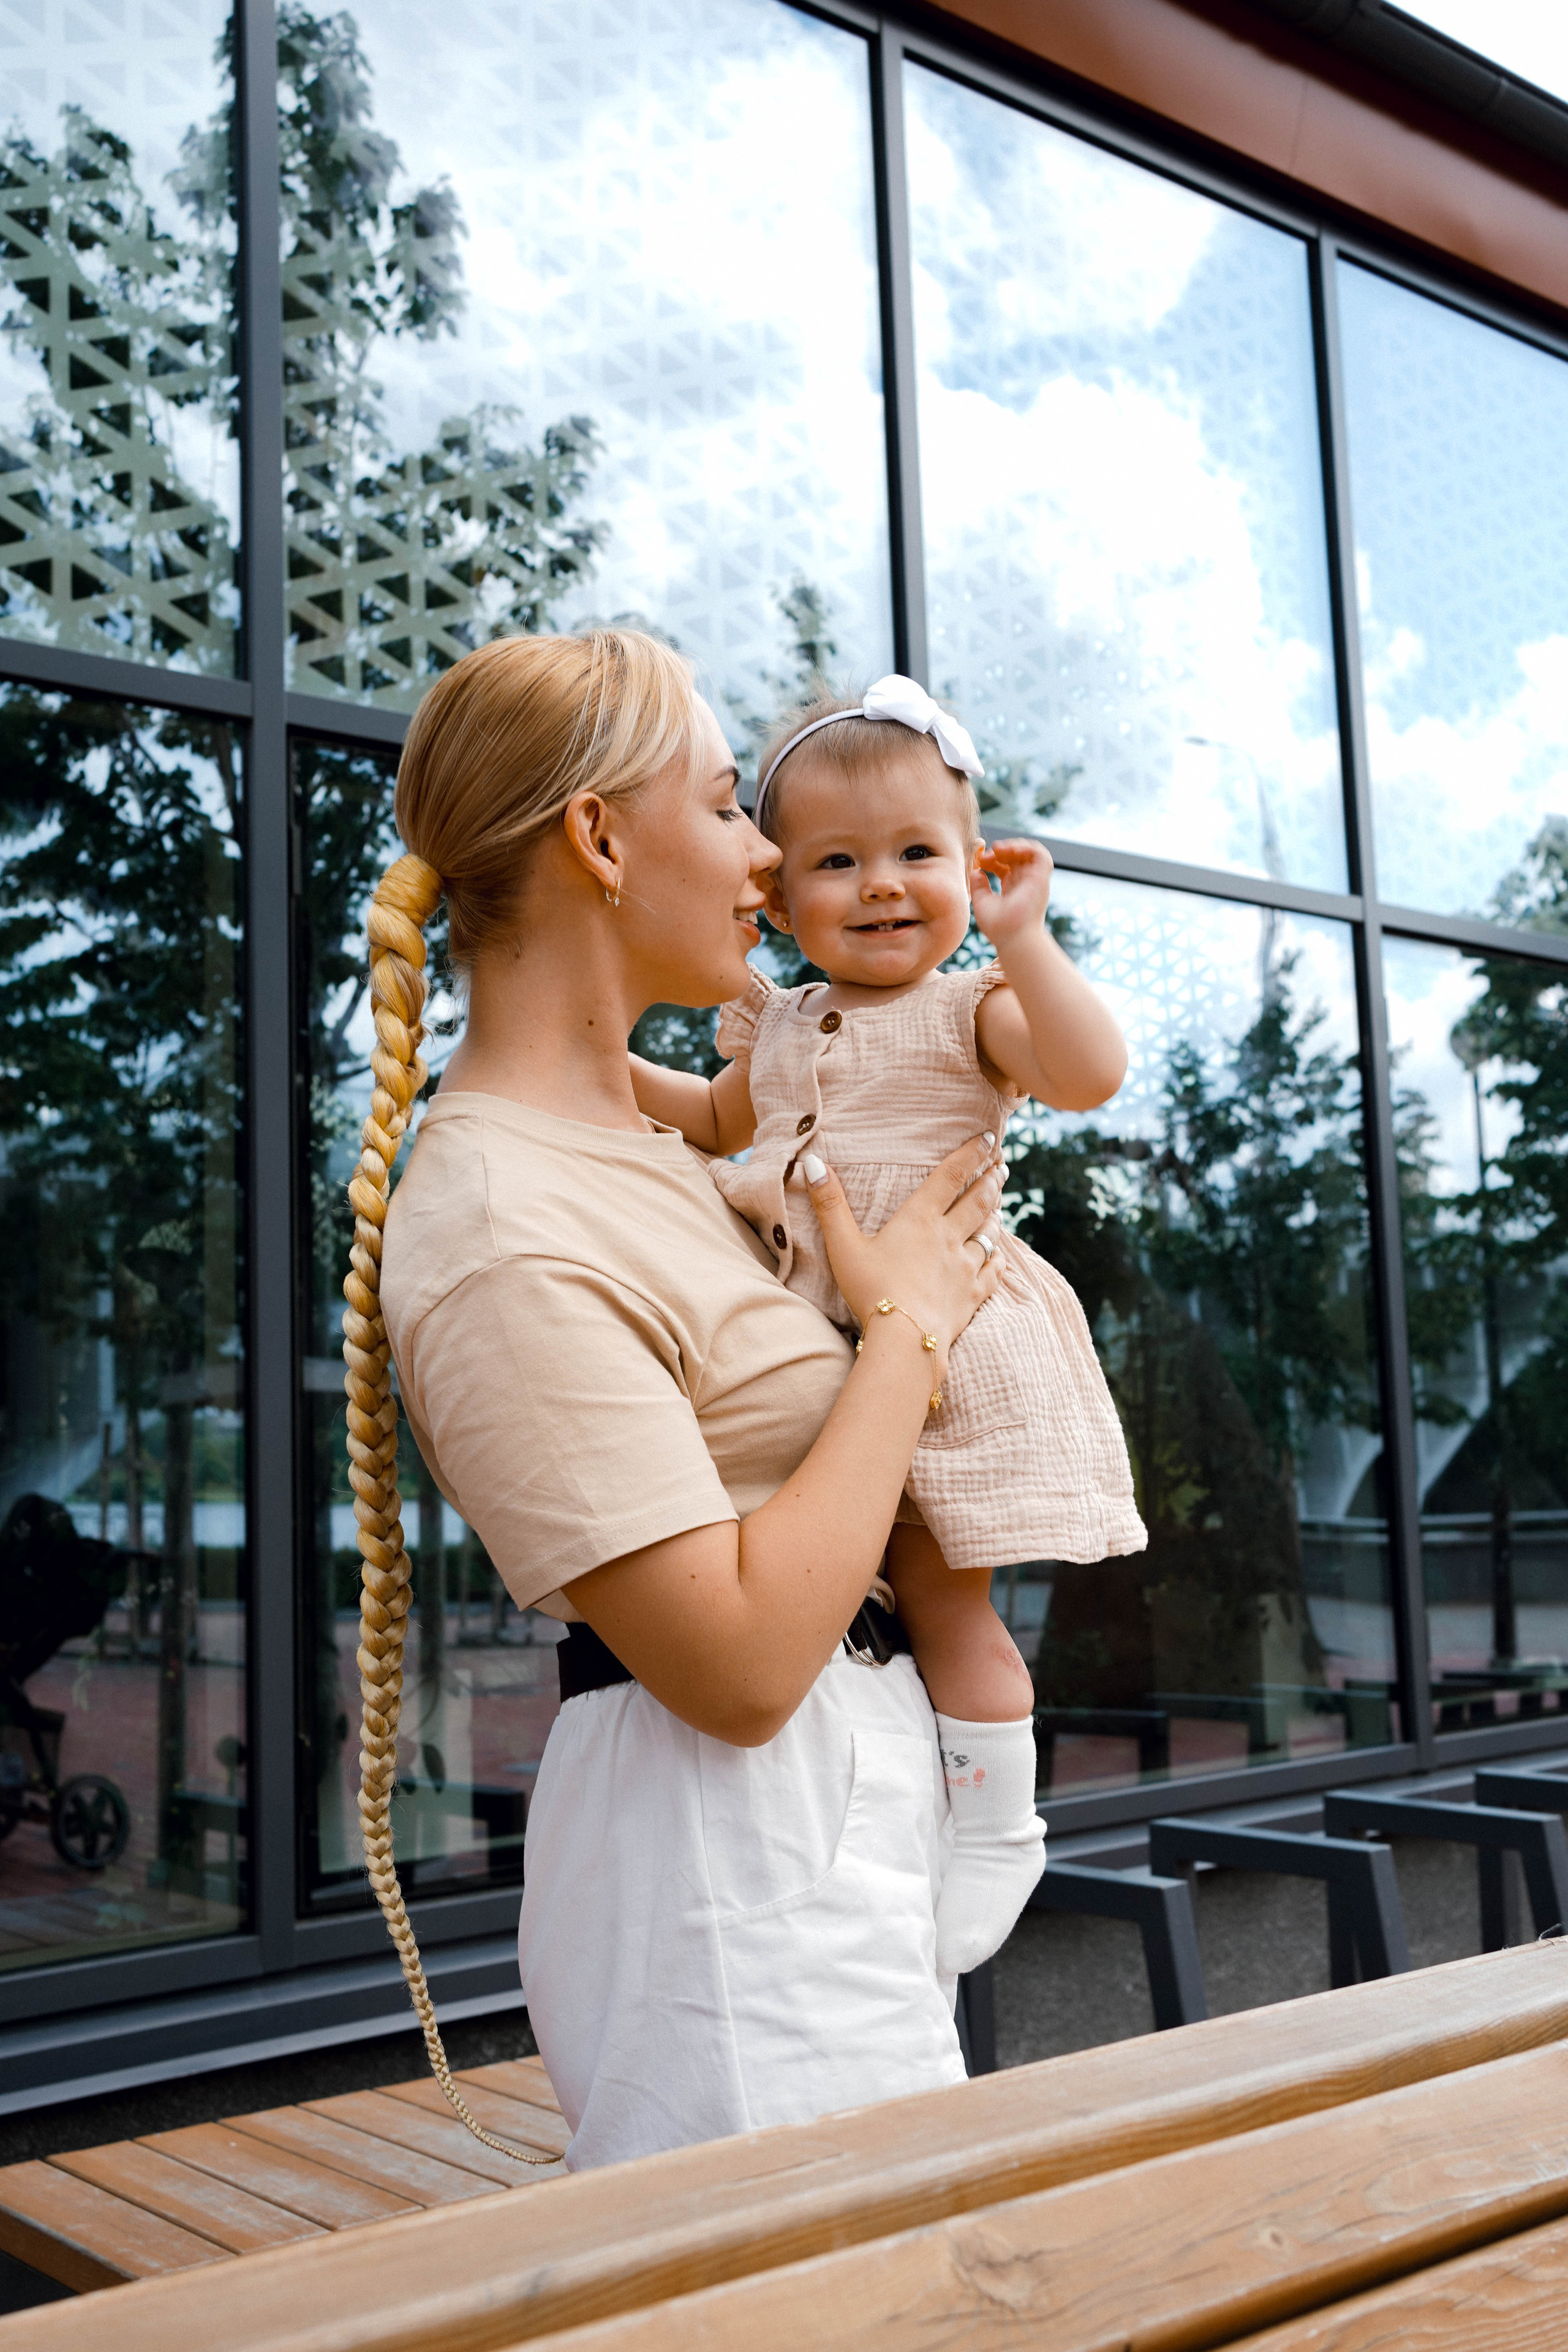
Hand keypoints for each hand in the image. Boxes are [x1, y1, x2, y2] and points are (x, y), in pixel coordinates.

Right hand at [804, 1134, 1004, 1362]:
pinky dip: (999, 1259)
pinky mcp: (973, 1295)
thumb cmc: (870, 1290)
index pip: (951, 1176)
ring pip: (989, 1234)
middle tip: (1003, 1166)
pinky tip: (1000, 1256)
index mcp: (920, 1219)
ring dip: (995, 1216)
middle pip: (978, 1201)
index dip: (971, 1154)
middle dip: (991, 1180)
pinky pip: (994, 1271)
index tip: (989, 1139)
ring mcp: (965, 1267)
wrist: (905, 1339)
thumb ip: (829, 1204)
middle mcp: (949, 1237)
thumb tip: (813, 1162)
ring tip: (999, 1205)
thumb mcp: (843, 1246)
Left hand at [971, 837, 1052, 953]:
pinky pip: (1041, 855)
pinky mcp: (1041, 878)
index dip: (992, 859)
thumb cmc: (999, 927)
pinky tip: (1012, 850)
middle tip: (985, 855)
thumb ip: (978, 887)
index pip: (1004, 866)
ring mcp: (1033, 880)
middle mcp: (1024, 883)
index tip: (979, 862)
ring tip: (999, 849)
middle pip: (1015, 857)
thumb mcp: (982, 903)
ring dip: (1014, 846)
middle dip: (1000, 851)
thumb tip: (975, 871)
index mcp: (1011, 888)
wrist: (1014, 938)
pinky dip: (1028, 848)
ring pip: (1029, 852)